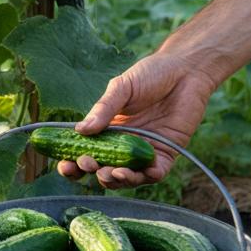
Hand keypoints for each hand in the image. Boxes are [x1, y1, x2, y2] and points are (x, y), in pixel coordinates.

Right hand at [57, 53, 216, 187]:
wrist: (185, 70)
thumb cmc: (150, 74)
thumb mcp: (121, 88)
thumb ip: (103, 109)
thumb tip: (80, 130)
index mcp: (106, 130)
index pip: (84, 152)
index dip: (72, 163)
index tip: (65, 165)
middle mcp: (122, 145)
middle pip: (102, 169)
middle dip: (93, 171)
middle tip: (89, 164)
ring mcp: (143, 152)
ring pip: (127, 177)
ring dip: (118, 180)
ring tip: (113, 173)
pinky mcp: (166, 153)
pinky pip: (156, 173)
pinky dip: (150, 176)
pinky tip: (146, 172)